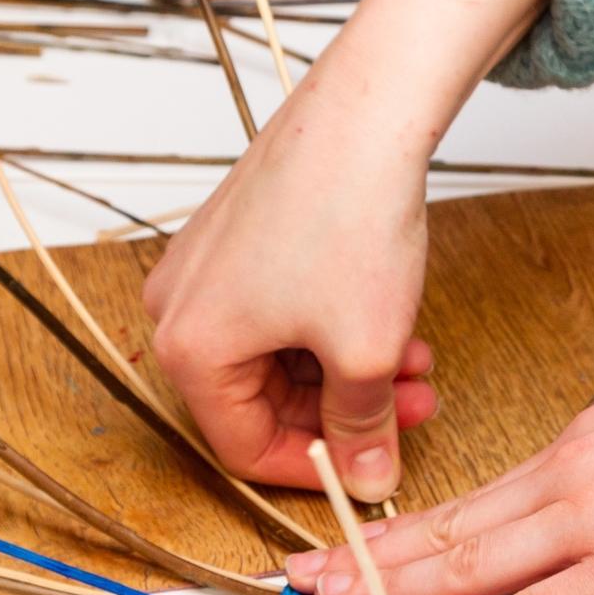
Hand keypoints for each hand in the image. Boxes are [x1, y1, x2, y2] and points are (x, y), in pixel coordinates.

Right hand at [144, 81, 435, 499]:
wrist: (365, 113)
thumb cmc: (349, 219)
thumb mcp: (366, 352)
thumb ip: (362, 430)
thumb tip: (366, 481)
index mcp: (188, 348)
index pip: (242, 448)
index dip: (313, 470)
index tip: (366, 468)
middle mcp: (178, 307)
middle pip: (262, 399)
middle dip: (345, 410)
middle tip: (412, 408)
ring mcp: (205, 266)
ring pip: (279, 353)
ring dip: (349, 368)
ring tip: (415, 361)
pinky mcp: (237, 234)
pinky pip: (280, 308)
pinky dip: (333, 324)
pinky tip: (393, 318)